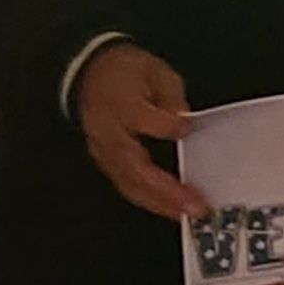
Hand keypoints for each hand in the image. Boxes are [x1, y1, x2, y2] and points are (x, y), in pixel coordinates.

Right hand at [76, 43, 209, 222]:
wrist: (90, 73)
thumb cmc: (125, 72)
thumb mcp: (155, 71)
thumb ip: (170, 98)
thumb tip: (183, 125)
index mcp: (119, 102)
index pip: (139, 117)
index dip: (163, 125)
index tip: (185, 128)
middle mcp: (107, 132)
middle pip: (132, 166)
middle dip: (165, 190)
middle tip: (194, 204)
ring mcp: (102, 150)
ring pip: (128, 183)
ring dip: (158, 202)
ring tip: (186, 213)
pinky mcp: (105, 161)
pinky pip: (126, 185)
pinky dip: (149, 199)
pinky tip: (170, 207)